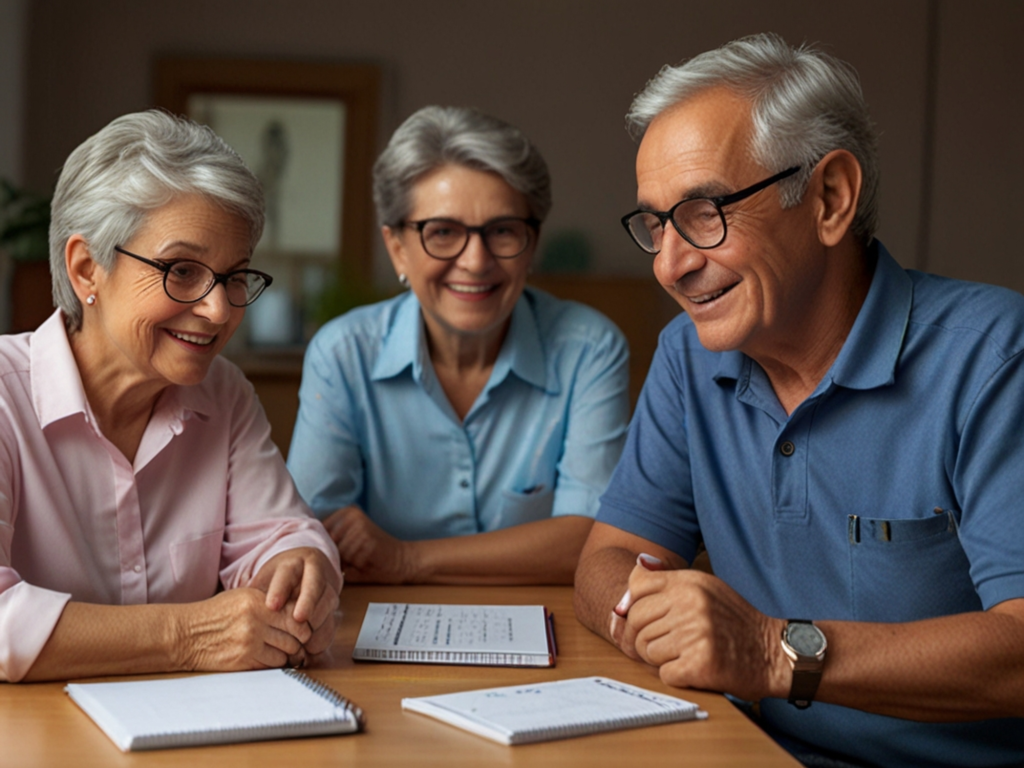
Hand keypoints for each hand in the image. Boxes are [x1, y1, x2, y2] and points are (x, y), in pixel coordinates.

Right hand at [175, 588, 314, 670]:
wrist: (187, 634)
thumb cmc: (216, 614)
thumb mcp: (243, 597)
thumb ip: (269, 603)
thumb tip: (299, 612)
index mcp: (257, 602)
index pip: (295, 615)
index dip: (303, 625)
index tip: (303, 630)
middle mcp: (255, 620)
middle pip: (295, 636)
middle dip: (300, 642)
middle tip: (299, 645)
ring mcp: (249, 642)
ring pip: (286, 652)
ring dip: (288, 655)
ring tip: (285, 653)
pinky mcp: (243, 660)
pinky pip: (271, 665)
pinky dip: (275, 664)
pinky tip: (269, 659)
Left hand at [249, 547, 340, 654]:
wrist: (302, 574)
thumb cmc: (276, 582)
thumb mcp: (263, 582)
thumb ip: (255, 595)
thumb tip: (237, 613)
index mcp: (293, 563)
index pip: (287, 572)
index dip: (280, 589)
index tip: (272, 606)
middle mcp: (314, 571)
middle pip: (315, 585)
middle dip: (307, 603)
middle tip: (298, 620)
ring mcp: (328, 587)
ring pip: (328, 602)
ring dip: (317, 621)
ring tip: (303, 639)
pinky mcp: (334, 606)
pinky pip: (333, 621)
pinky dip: (323, 636)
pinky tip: (312, 649)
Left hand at [322, 505, 417, 583]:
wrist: (401, 561)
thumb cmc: (370, 557)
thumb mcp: (348, 544)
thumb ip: (330, 542)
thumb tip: (305, 549)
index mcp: (346, 512)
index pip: (320, 531)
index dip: (324, 547)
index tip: (337, 556)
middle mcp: (352, 514)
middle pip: (327, 542)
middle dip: (335, 556)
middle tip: (351, 560)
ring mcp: (359, 524)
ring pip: (337, 551)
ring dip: (345, 562)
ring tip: (360, 559)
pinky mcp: (366, 536)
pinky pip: (349, 557)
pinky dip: (355, 565)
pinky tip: (366, 561)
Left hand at [617, 558, 785, 700]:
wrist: (774, 653)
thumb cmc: (735, 622)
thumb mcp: (705, 589)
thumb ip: (666, 583)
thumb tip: (627, 587)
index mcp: (690, 582)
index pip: (636, 588)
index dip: (636, 607)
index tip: (649, 619)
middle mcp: (691, 604)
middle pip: (636, 622)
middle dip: (647, 637)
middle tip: (672, 643)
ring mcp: (695, 634)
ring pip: (646, 650)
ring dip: (662, 658)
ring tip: (687, 654)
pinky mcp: (700, 665)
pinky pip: (664, 673)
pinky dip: (677, 676)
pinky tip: (695, 668)